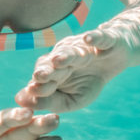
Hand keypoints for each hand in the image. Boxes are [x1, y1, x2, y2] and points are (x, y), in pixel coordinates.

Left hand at [14, 27, 128, 112]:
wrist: (116, 58)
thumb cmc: (90, 81)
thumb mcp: (73, 100)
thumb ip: (51, 102)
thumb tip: (23, 102)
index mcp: (54, 69)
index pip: (44, 77)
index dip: (40, 85)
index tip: (31, 91)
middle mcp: (64, 55)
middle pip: (53, 63)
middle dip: (47, 70)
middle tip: (39, 76)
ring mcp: (83, 45)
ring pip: (72, 50)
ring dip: (65, 55)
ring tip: (58, 61)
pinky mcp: (104, 38)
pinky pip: (99, 37)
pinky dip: (94, 37)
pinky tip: (87, 39)